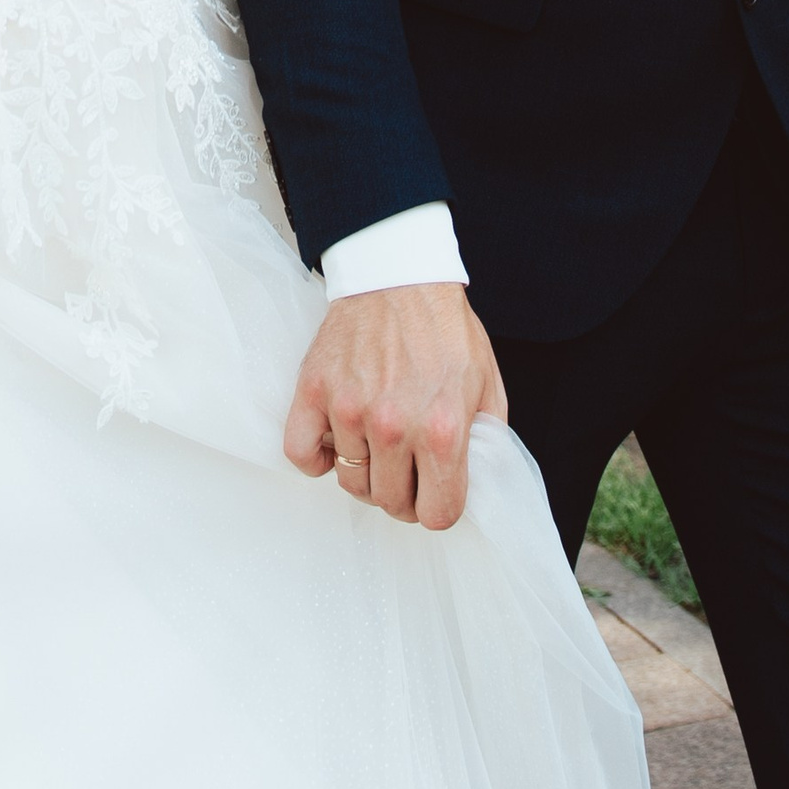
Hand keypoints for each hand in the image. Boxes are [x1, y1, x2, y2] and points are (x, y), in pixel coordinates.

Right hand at [287, 285, 507, 531]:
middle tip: (406, 465)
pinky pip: (301, 455)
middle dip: (403, 493)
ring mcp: (348, 409)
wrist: (398, 274)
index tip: (434, 490)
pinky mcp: (315, 390)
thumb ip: (487, 441)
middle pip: (391, 504)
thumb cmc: (443, 327)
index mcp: (442, 430)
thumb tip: (476, 484)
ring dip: (366, 471)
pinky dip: (316, 459)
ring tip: (376, 442)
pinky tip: (336, 442)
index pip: (437, 514)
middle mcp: (393, 426)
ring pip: (351, 483)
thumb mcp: (486, 384)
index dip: (438, 506)